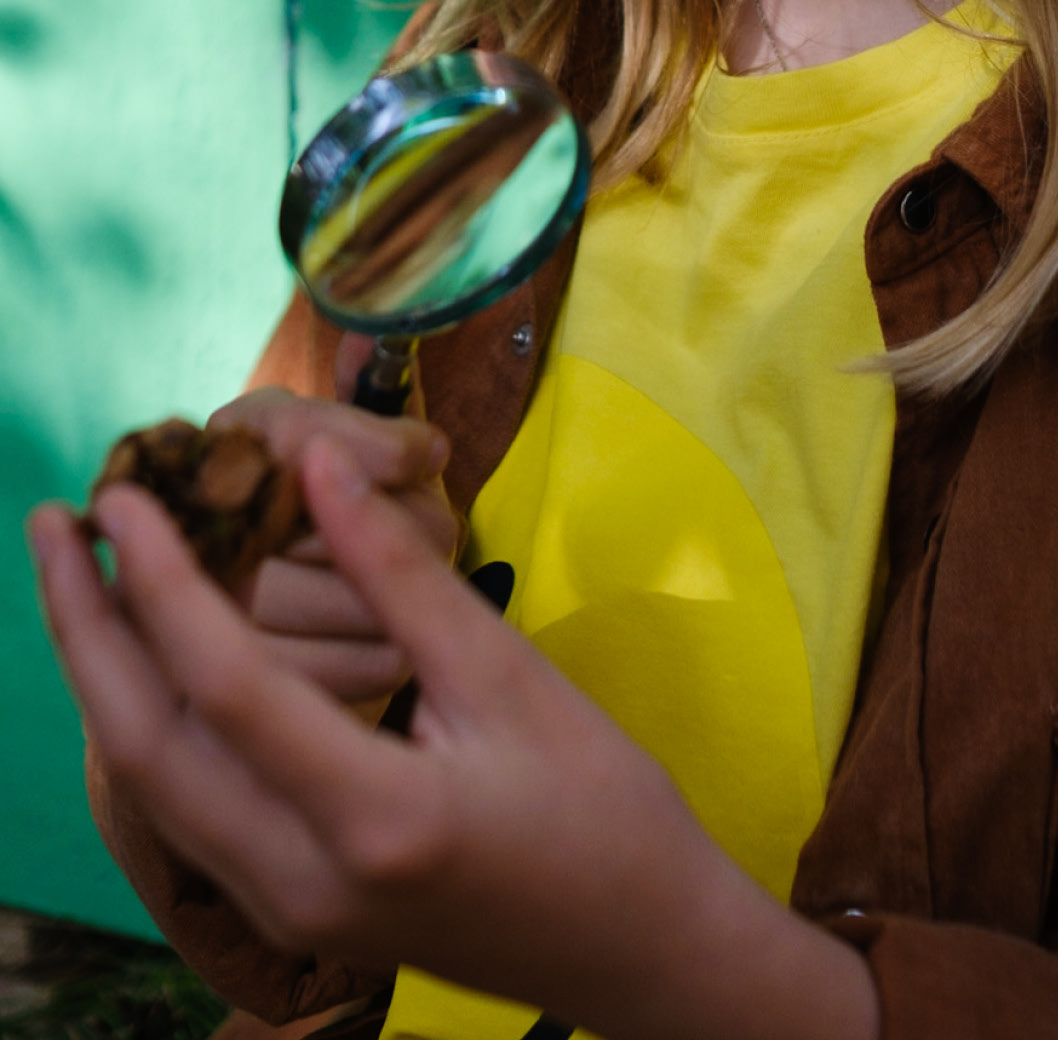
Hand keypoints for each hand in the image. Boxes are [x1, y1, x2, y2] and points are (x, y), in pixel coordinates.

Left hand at [32, 439, 875, 1039]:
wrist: (638, 945)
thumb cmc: (605, 805)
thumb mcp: (517, 681)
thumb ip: (405, 581)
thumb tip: (318, 473)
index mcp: (374, 816)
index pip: (227, 686)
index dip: (165, 579)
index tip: (129, 493)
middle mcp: (299, 880)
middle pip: (145, 747)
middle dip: (85, 628)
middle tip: (53, 524)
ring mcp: (281, 911)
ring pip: (149, 788)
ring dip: (102, 677)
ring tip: (83, 579)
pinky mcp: (283, 916)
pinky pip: (184, 815)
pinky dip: (149, 727)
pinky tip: (148, 665)